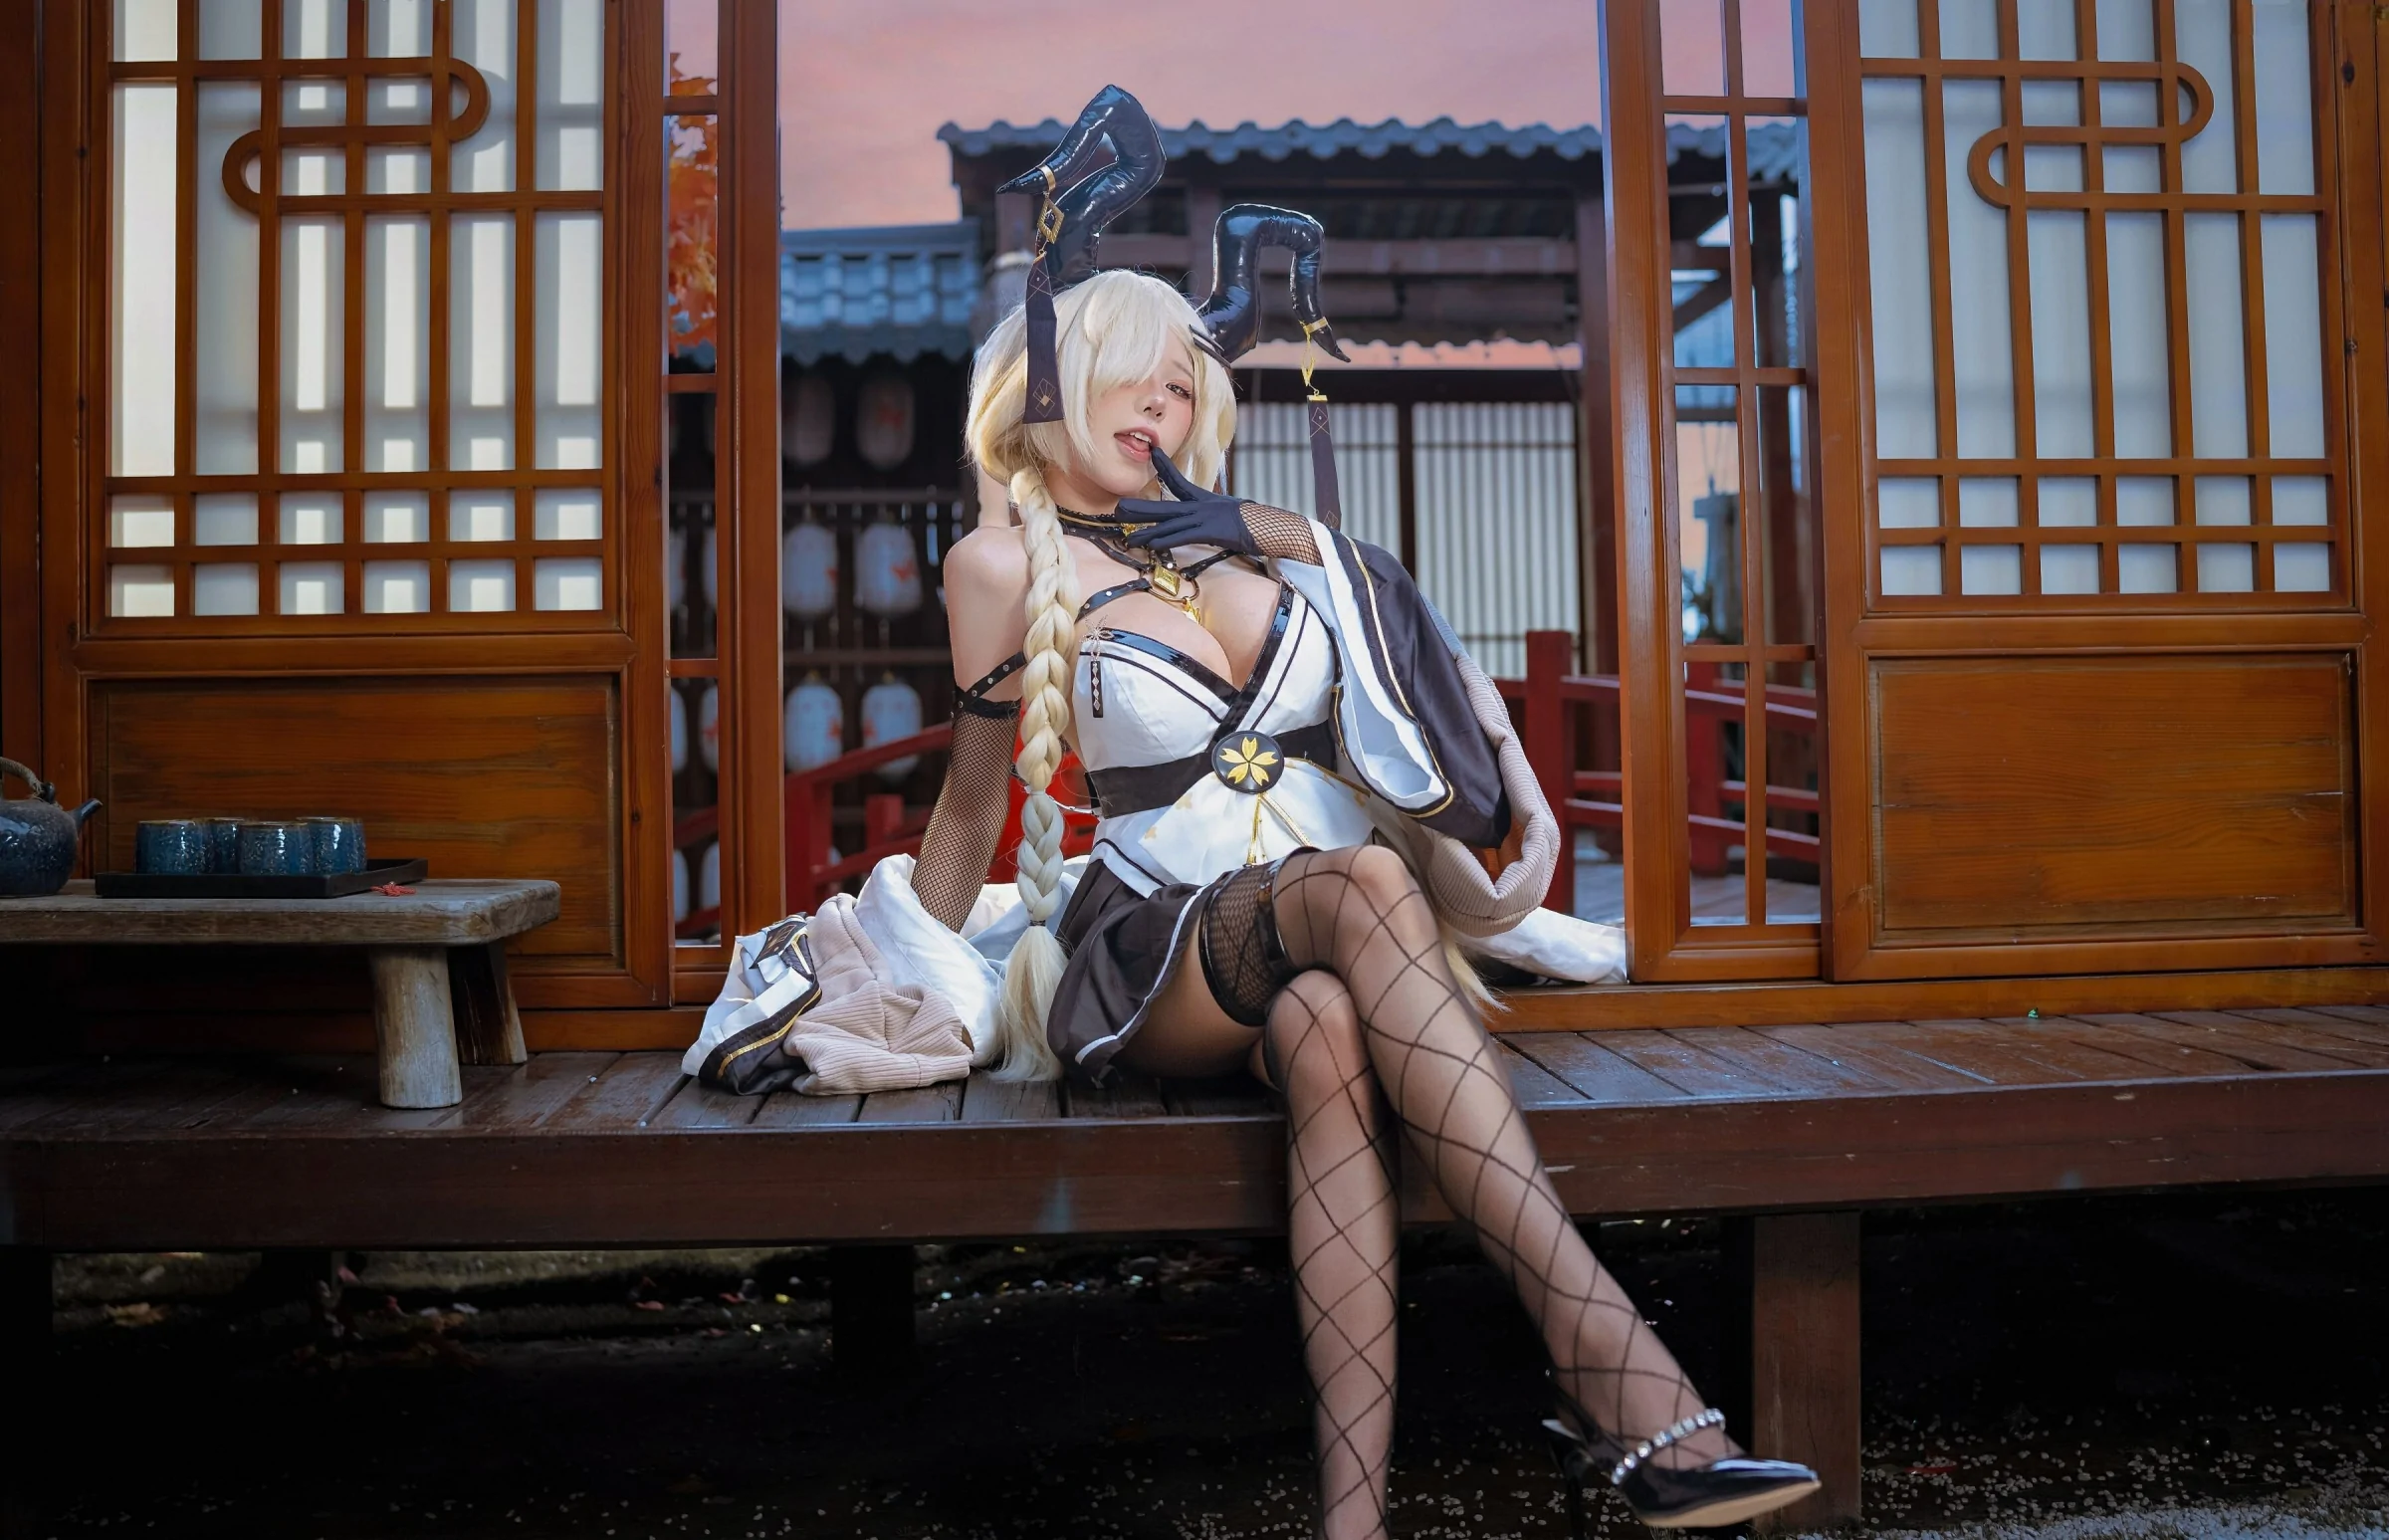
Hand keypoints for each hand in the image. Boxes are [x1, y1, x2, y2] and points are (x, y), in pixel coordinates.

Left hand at [1116, 449, 1316, 561]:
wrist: (1274, 527)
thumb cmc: (1259, 525)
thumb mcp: (1235, 516)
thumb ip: (1220, 516)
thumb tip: (1218, 519)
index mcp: (1207, 500)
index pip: (1180, 481)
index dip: (1165, 467)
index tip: (1153, 452)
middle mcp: (1202, 506)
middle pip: (1165, 505)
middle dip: (1140, 507)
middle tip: (1118, 507)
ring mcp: (1205, 518)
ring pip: (1168, 523)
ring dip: (1145, 530)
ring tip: (1125, 535)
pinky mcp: (1209, 531)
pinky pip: (1181, 535)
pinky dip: (1165, 539)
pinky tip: (1150, 543)